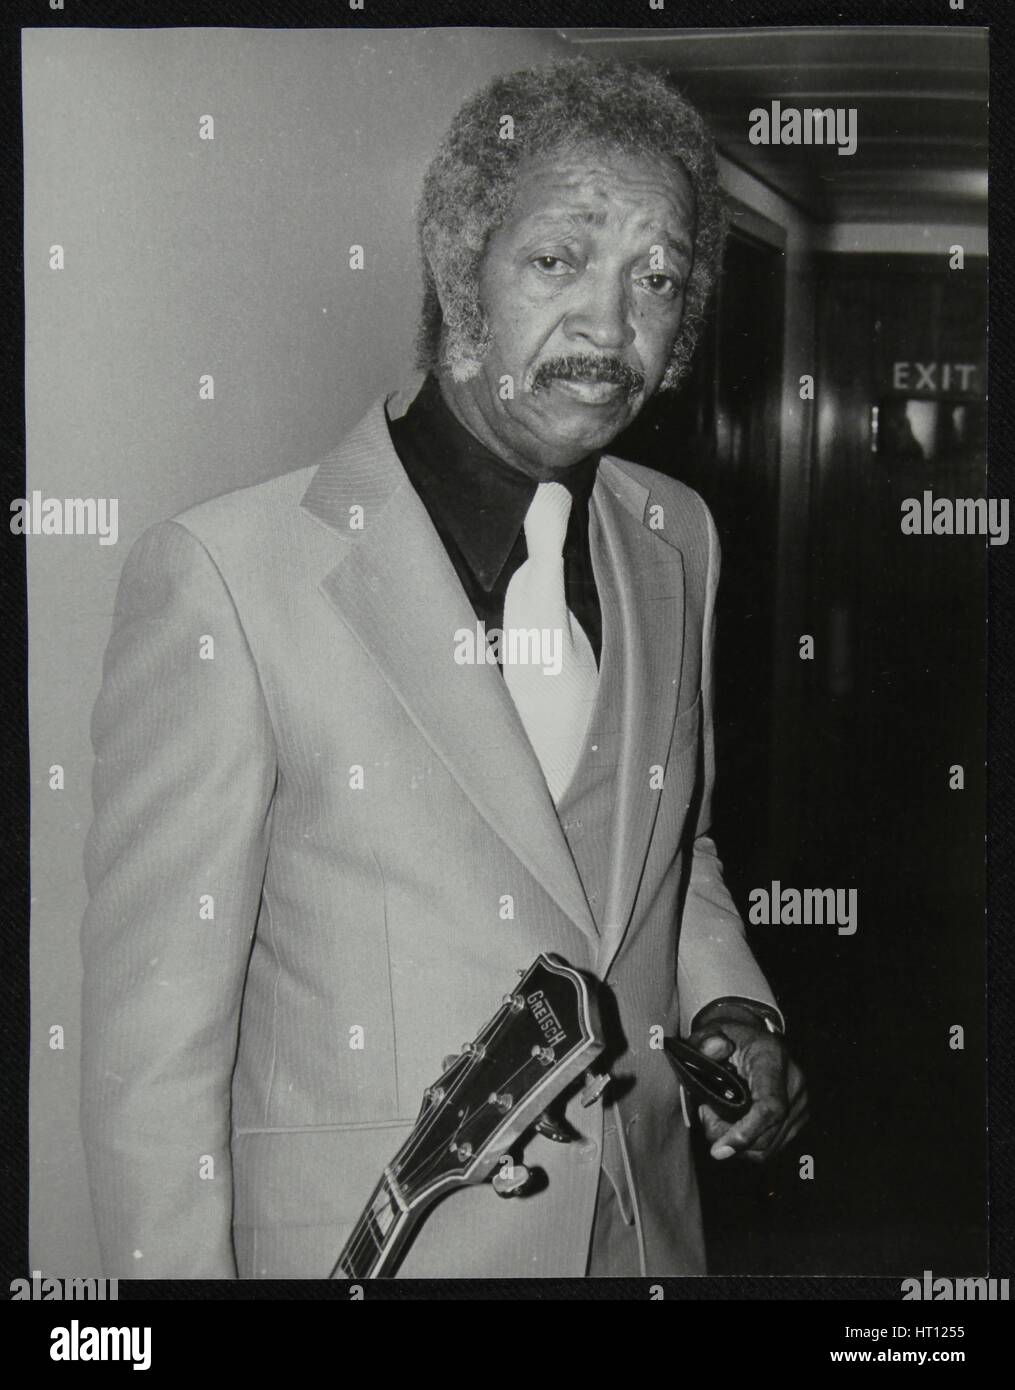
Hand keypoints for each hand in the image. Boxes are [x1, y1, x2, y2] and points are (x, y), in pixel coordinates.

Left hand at [687, 1020, 807, 1162]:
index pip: (770, 1106)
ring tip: (715, 1119)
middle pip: (767, 1134)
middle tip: (704, 1116)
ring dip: (737, 1145)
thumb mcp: (712, 1031)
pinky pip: (772, 1146)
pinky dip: (748, 1146)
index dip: (746, 1132)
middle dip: (729, 1138)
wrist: (756, 1039)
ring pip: (768, 1147)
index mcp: (773, 1059)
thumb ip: (705, 1040)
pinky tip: (730, 1126)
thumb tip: (713, 1050)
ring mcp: (801, 1104)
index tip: (718, 1150)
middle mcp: (795, 1083)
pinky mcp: (799, 1118)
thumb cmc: (731, 1038)